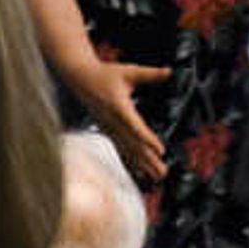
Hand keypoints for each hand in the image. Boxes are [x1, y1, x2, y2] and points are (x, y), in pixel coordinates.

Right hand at [78, 59, 171, 183]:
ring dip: (142, 164)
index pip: (135, 126)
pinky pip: (121, 148)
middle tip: (162, 172)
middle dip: (148, 159)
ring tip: (156, 176)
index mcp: (118, 107)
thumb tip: (169, 72)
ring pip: (127, 149)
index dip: (147, 139)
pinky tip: (140, 171)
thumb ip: (150, 74)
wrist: (80, 79)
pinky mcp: (108, 130)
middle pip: (132, 143)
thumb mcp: (129, 71)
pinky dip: (131, 161)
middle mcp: (112, 121)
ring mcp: (109, 128)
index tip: (160, 150)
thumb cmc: (103, 75)